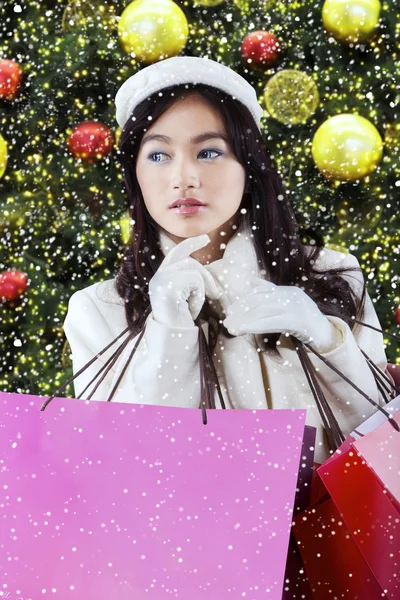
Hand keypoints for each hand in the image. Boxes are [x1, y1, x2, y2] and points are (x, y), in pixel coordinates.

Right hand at [149, 234, 220, 327]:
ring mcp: (162, 280)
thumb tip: (201, 272)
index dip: (190, 245)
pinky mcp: (170, 286)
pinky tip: (191, 310)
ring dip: (202, 290)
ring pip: (194, 271)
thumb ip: (188, 282)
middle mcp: (158, 277)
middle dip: (206, 277)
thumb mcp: (184, 298)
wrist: (172, 339)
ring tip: (195, 308)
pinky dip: (199, 296)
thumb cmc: (180, 322)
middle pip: (189, 262)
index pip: (175, 254)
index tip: (205, 238)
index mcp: (160, 279)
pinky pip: (195, 281)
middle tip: (217, 295)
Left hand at [223, 277, 341, 352]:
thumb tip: (252, 282)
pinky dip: (255, 326)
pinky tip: (243, 331)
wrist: (330, 336)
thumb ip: (272, 294)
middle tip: (227, 322)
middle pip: (261, 301)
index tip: (231, 311)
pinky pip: (273, 322)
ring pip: (265, 311)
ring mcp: (297, 307)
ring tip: (231, 329)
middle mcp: (292, 296)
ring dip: (245, 320)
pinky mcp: (299, 321)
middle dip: (242, 311)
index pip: (261, 293)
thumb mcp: (289, 306)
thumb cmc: (307, 323)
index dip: (244, 301)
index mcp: (288, 292)